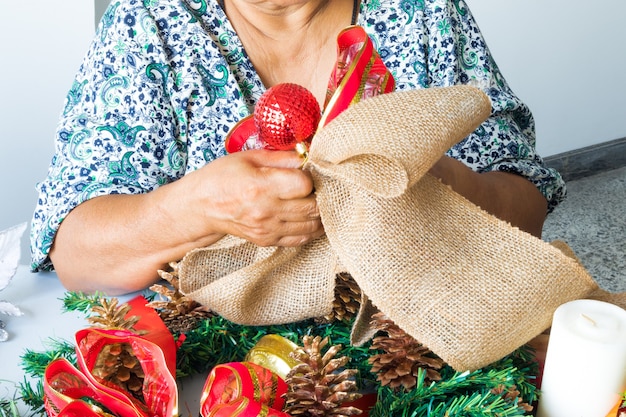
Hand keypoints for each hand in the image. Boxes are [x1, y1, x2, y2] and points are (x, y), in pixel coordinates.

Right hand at [182, 149, 323, 246]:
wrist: (202, 206)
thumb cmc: (223, 177)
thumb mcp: (249, 158)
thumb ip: (282, 157)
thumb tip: (308, 156)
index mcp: (261, 186)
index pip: (304, 184)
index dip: (310, 176)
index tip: (305, 173)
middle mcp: (266, 210)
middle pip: (313, 206)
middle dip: (320, 195)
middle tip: (316, 187)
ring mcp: (268, 229)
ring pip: (312, 225)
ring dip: (320, 213)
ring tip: (316, 201)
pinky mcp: (267, 240)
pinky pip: (301, 238)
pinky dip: (312, 229)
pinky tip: (311, 218)